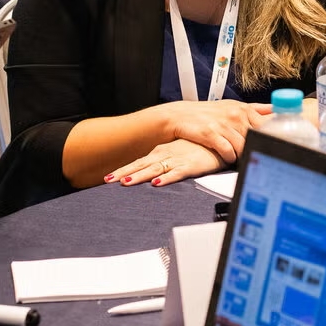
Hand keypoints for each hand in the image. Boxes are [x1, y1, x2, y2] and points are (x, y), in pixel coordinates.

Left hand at [107, 138, 222, 186]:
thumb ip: (164, 164)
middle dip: (123, 173)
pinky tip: (156, 183)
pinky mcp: (191, 166)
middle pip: (140, 166)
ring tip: (126, 182)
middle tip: (108, 179)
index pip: (138, 163)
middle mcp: (165, 155)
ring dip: (139, 176)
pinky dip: (166, 178)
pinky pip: (177, 173)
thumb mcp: (177, 153)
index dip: (122, 170)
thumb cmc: (198, 148)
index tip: (107, 177)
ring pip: (154, 170)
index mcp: (161, 153)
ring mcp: (177, 160)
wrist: (218, 142)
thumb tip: (151, 174)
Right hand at [160, 99, 271, 163]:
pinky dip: (229, 157)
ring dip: (241, 156)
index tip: (275, 145)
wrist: (180, 116)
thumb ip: (255, 109)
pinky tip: (227, 157)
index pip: (266, 125)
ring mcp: (223, 124)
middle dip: (256, 148)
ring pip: (243, 147)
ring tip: (239, 158)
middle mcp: (235, 115)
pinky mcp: (211, 134)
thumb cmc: (207, 113)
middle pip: (256, 137)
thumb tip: (274, 109)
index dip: (272, 138)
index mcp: (243, 109)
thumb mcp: (232, 106)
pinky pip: (228, 151)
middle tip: (255, 155)